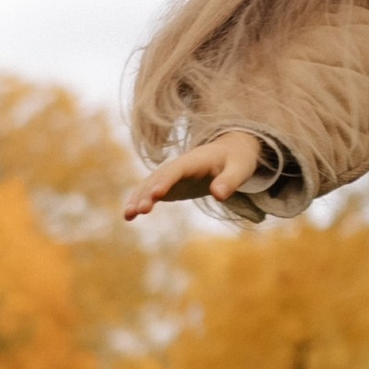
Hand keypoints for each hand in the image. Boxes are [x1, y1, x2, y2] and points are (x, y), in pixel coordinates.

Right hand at [122, 130, 265, 220]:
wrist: (229, 152)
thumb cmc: (237, 161)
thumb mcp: (240, 170)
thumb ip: (229, 182)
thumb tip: (218, 195)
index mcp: (195, 160)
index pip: (177, 170)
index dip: (166, 181)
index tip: (157, 194)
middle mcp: (178, 165)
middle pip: (159, 178)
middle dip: (148, 193)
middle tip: (140, 211)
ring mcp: (171, 175)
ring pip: (150, 185)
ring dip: (138, 198)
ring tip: (128, 216)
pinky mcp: (169, 185)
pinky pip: (150, 191)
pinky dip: (139, 200)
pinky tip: (128, 215)